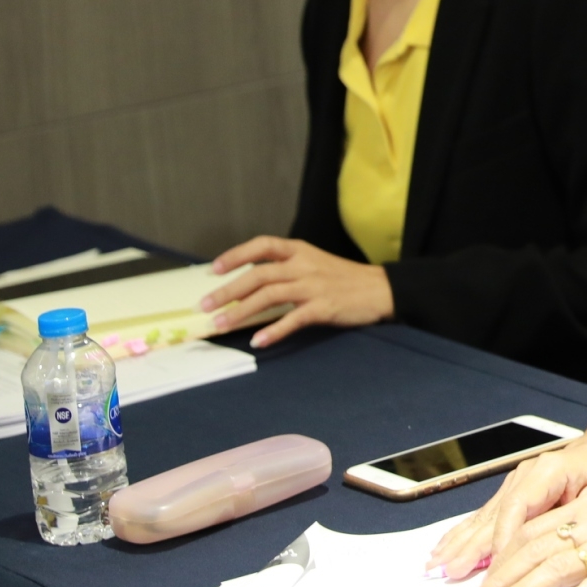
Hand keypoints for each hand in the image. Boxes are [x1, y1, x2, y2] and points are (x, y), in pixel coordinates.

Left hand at [200, 236, 393, 346]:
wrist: (381, 289)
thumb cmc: (344, 279)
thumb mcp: (314, 264)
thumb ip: (286, 269)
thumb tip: (249, 283)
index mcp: (300, 250)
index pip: (262, 245)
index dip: (235, 255)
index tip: (212, 270)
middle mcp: (304, 264)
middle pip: (259, 274)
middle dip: (228, 291)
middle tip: (205, 306)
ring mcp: (314, 285)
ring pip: (270, 295)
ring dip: (242, 312)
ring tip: (221, 325)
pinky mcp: (324, 306)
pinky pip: (294, 318)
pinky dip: (274, 330)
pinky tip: (258, 341)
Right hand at [427, 440, 586, 583]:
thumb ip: (573, 520)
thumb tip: (548, 549)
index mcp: (548, 470)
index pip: (518, 508)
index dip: (502, 540)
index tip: (493, 568)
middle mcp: (526, 474)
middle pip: (493, 515)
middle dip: (471, 547)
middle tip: (451, 573)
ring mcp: (516, 481)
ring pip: (484, 516)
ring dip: (460, 542)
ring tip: (436, 563)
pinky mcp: (513, 491)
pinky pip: (486, 515)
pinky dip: (465, 533)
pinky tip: (446, 546)